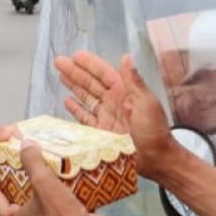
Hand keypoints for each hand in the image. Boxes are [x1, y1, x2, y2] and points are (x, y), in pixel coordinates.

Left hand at [5, 142, 108, 215]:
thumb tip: (25, 144)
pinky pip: (65, 214)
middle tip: (30, 187)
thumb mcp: (43, 181)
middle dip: (28, 204)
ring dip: (48, 203)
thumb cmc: (62, 214)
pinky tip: (73, 190)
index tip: (7, 202)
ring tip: (53, 184)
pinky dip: (66, 205)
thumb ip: (32, 162)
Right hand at [55, 52, 177, 176]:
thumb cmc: (154, 131)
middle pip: (91, 83)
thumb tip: (126, 58)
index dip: (90, 64)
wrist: (155, 159)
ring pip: (86, 97)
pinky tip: (68, 101)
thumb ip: (133, 81)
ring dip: (74, 86)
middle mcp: (114, 102)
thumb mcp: (146, 102)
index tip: (76, 56)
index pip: (104, 73)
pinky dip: (77, 109)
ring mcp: (107, 117)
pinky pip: (86, 117)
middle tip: (60, 62)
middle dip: (75, 72)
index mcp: (125, 93)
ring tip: (61, 76)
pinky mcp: (101, 132)